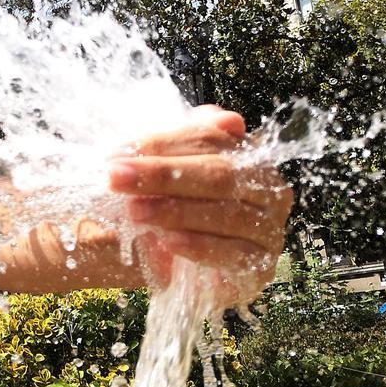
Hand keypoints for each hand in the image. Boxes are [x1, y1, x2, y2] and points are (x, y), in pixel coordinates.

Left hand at [108, 106, 292, 305]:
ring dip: (176, 211)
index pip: (209, 139)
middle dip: (163, 174)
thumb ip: (182, 143)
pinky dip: (201, 246)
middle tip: (117, 176)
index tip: (117, 152)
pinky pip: (234, 255)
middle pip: (218, 173)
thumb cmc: (167, 210)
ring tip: (135, 210)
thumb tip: (225, 119)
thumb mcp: (165, 174)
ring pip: (227, 213)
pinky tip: (169, 242)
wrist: (167, 266)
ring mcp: (268, 228)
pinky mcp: (260, 267)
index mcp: (246, 155)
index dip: (163, 144)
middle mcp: (267, 188)